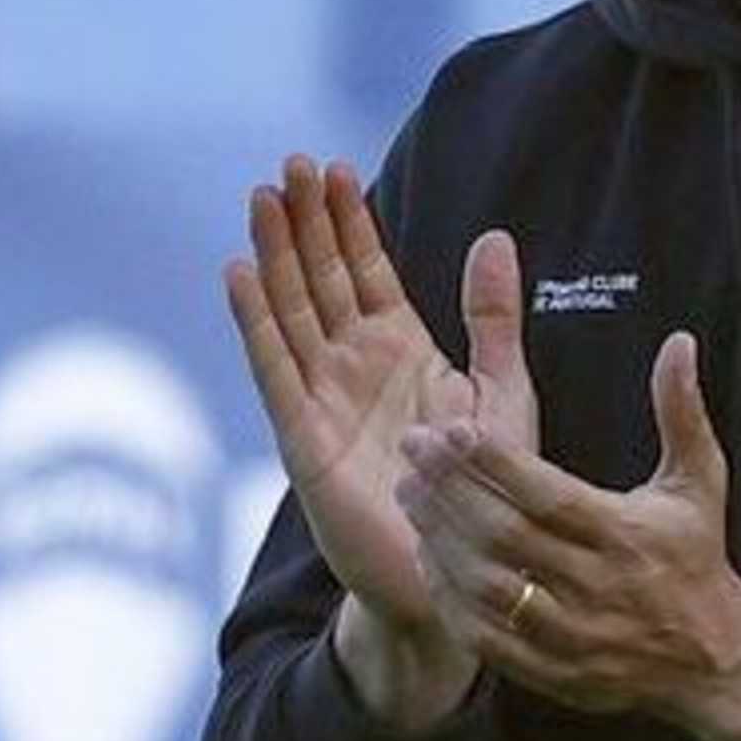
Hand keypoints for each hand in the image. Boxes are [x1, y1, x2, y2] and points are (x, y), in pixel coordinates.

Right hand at [225, 158, 536, 691]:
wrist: (453, 577)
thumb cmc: (478, 490)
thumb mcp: (502, 392)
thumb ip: (494, 319)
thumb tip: (496, 238)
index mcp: (400, 350)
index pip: (366, 270)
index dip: (348, 221)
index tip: (334, 166)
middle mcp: (354, 366)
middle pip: (320, 278)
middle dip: (305, 222)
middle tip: (290, 163)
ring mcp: (323, 398)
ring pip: (291, 310)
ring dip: (274, 255)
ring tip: (262, 198)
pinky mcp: (303, 438)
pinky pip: (274, 369)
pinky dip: (256, 321)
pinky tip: (239, 273)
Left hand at [395, 330, 740, 723]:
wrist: (714, 660)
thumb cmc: (696, 557)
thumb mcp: (699, 481)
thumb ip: (681, 411)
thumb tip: (679, 342)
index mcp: (626, 536)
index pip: (547, 495)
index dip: (495, 461)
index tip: (453, 427)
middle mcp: (597, 588)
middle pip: (505, 537)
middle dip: (451, 490)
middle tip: (412, 448)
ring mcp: (573, 636)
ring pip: (487, 588)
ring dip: (440, 540)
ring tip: (409, 494)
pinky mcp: (554, 673)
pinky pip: (486, 639)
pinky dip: (450, 600)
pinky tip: (428, 559)